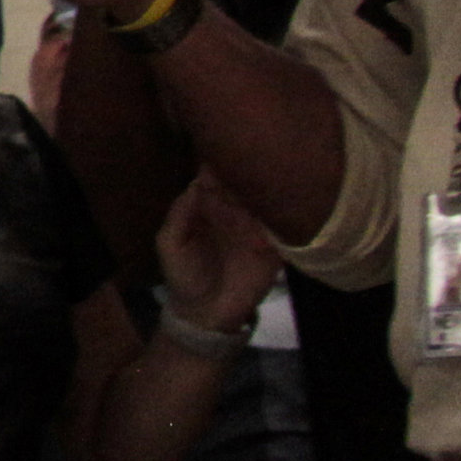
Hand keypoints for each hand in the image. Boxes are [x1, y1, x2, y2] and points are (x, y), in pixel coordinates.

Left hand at [156, 173, 283, 338]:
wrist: (205, 314)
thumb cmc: (183, 274)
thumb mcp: (170, 243)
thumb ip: (180, 213)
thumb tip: (197, 183)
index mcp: (209, 206)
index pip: (217, 177)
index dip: (222, 162)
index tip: (230, 146)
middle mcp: (235, 212)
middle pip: (246, 184)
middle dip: (252, 170)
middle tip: (261, 157)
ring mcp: (257, 229)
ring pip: (268, 202)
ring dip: (274, 190)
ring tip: (281, 175)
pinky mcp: (275, 249)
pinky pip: (285, 229)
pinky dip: (288, 219)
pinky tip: (291, 207)